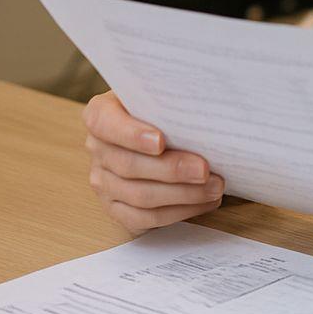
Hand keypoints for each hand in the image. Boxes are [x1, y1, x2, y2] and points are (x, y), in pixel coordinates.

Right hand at [82, 91, 224, 234]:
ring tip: (215, 187)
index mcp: (101, 115)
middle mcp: (98, 149)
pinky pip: (144, 219)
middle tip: (205, 170)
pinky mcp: (116, 208)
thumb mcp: (161, 94)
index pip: (105, 124)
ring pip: (140, 197)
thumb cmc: (163, 108)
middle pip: (129, 166)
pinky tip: (204, 202)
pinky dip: (179, 212)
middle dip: (172, 170)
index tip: (161, 141)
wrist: (158, 127)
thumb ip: (171, 100)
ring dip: (182, 195)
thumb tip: (205, 109)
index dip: (132, 135)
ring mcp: (104, 182)